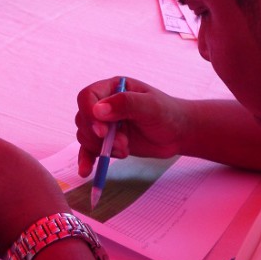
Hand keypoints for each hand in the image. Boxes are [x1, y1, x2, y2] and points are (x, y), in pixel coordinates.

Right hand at [75, 77, 190, 176]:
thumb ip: (126, 104)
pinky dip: (86, 159)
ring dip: (102, 148)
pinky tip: (85, 171)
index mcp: (113, 88)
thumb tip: (97, 111)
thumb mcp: (151, 106)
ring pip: (85, 135)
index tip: (102, 132)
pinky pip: (88, 150)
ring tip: (125, 150)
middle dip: (100, 136)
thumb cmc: (167, 114)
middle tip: (123, 144)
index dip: (89, 114)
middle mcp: (104, 104)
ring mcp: (104, 123)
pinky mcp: (106, 141)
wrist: (177, 133)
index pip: (87, 97)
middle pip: (83, 118)